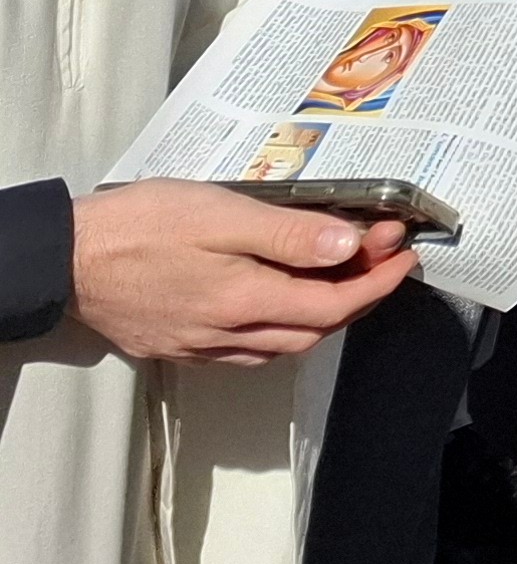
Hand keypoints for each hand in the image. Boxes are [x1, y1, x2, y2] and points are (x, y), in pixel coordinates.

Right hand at [69, 181, 419, 364]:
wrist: (66, 257)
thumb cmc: (142, 224)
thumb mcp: (221, 213)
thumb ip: (287, 233)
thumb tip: (349, 246)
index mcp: (243, 299)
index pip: (332, 305)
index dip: (377, 284)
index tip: (404, 255)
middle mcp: (227, 332)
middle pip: (313, 330)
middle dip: (358, 297)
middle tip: (382, 258)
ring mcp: (200, 345)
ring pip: (282, 345)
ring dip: (322, 317)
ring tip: (345, 275)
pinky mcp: (178, 345)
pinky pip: (246, 350)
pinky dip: (281, 330)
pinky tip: (284, 302)